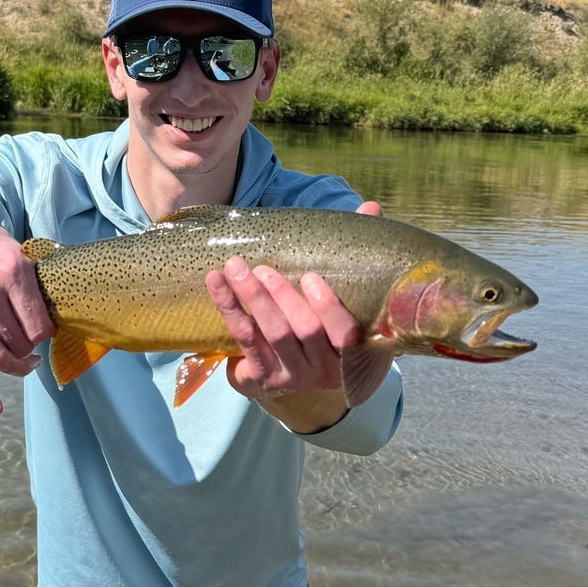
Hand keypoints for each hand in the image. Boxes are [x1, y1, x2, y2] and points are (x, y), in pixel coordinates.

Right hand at [0, 205, 54, 414]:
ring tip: (21, 365)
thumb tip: (61, 314)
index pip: (39, 324)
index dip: (46, 336)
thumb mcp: (14, 248)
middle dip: (29, 351)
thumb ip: (33, 280)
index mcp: (11, 269)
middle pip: (19, 342)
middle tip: (31, 347)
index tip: (45, 334)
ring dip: (14, 367)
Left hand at [204, 201, 385, 419]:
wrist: (286, 374)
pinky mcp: (263, 378)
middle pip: (305, 331)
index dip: (329, 307)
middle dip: (283, 297)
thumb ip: (357, 255)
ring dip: (254, 298)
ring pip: (274, 334)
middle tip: (264, 268)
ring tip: (237, 268)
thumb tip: (371, 207)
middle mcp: (326, 372)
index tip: (310, 277)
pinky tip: (216, 281)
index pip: (346, 335)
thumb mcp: (344, 295)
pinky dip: (228, 306)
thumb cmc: (320, 323)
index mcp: (353, 354)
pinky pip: (244, 339)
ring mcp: (294, 377)